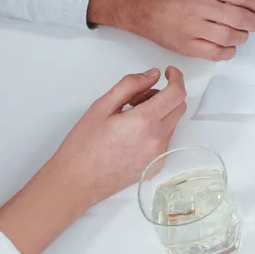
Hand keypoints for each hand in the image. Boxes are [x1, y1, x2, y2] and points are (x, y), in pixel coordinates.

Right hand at [0, 67, 187, 253]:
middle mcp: (157, 140)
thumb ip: (130, 85)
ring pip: (171, 123)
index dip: (176, 78)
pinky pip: (164, 141)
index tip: (168, 72)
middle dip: (164, 95)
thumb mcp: (102, 106)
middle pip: (178, 107)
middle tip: (137, 98)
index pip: (176, 94)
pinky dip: (155, 131)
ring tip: (128, 119)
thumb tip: (152, 75)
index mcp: (144, 122)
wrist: (76, 181)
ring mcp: (158, 156)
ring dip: (159, 113)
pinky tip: (131, 136)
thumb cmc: (83, 145)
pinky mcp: (155, 167)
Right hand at [88, 0, 254, 58]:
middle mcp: (199, 5)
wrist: (148, 7)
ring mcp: (192, 27)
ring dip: (243, 36)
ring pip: (231, 37)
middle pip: (240, 18)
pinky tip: (227, 43)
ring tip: (240, 31)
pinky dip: (228, 51)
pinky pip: (216, 53)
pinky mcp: (187, 46)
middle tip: (254, 21)